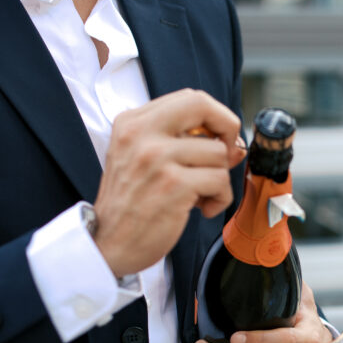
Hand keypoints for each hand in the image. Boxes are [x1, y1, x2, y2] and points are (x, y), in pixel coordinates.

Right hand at [92, 89, 246, 278]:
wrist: (107, 244)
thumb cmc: (131, 204)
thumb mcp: (146, 161)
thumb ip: (185, 144)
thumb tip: (235, 144)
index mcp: (132, 123)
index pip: (189, 98)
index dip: (215, 115)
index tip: (219, 137)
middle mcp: (141, 134)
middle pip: (203, 106)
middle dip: (227, 128)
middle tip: (225, 155)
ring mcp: (156, 158)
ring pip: (218, 153)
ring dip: (219, 178)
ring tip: (200, 194)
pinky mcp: (173, 185)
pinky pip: (220, 181)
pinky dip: (220, 199)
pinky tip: (201, 208)